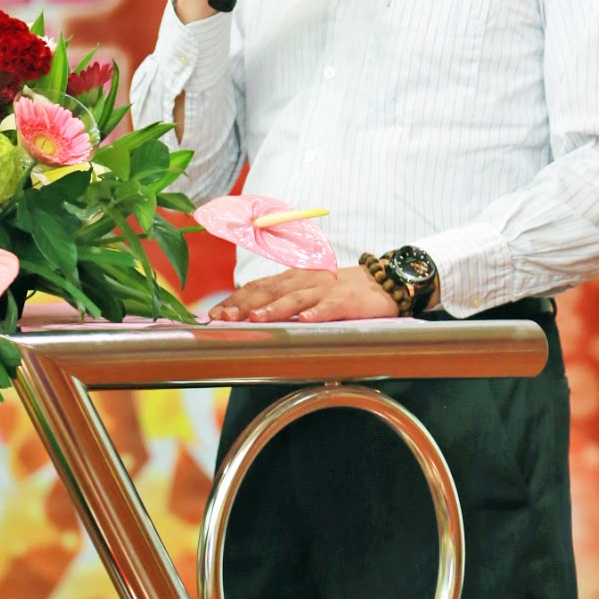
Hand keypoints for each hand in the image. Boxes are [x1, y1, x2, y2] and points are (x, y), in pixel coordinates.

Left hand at [208, 264, 399, 322]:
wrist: (383, 280)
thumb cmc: (340, 289)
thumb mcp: (308, 289)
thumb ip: (283, 297)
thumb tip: (249, 313)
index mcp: (292, 278)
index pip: (258, 287)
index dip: (235, 299)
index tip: (214, 314)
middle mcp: (305, 280)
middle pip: (270, 291)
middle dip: (245, 304)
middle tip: (224, 318)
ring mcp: (326, 289)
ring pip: (296, 298)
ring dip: (275, 309)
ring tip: (256, 318)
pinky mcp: (348, 299)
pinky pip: (331, 306)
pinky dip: (318, 312)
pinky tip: (306, 320)